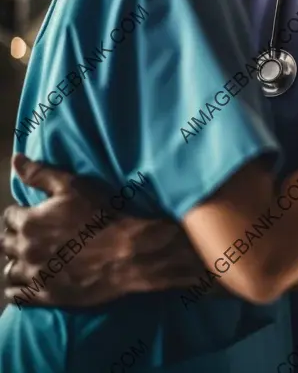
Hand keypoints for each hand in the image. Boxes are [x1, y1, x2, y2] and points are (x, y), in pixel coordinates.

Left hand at [1, 154, 141, 306]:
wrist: (126, 253)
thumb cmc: (101, 215)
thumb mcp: (73, 186)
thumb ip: (40, 174)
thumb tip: (15, 160)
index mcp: (29, 221)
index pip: (9, 216)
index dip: (19, 213)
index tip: (31, 213)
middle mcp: (25, 249)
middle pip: (4, 243)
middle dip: (14, 237)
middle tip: (31, 234)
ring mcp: (34, 275)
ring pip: (9, 270)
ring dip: (15, 262)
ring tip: (28, 258)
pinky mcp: (45, 296)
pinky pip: (17, 295)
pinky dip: (17, 288)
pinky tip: (26, 282)